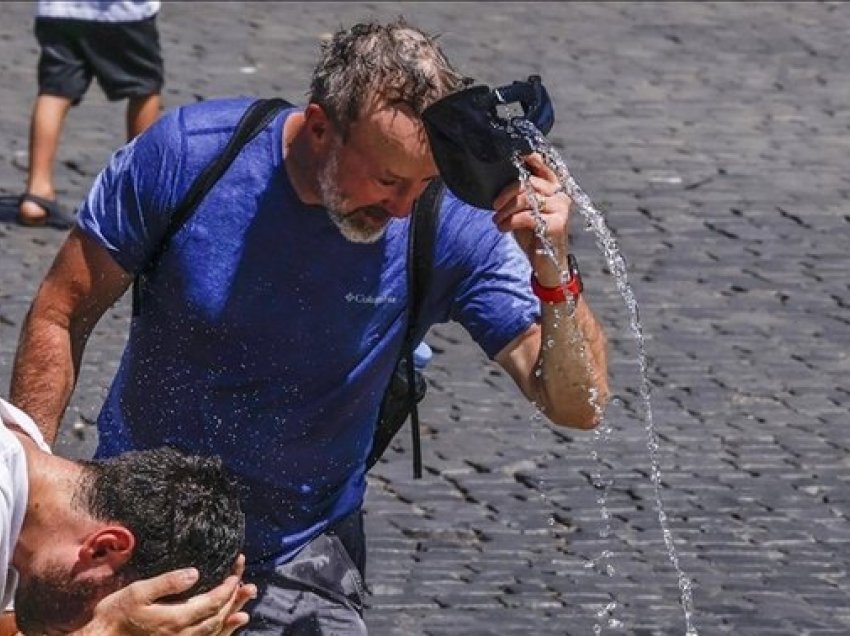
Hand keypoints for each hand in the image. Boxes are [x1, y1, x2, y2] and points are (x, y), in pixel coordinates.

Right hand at [75, 555, 256, 635]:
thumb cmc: (114, 616)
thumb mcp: (137, 592)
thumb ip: (167, 583)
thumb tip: (194, 573)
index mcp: (176, 619)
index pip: (212, 602)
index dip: (227, 587)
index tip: (236, 572)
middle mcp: (182, 635)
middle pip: (218, 617)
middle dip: (234, 599)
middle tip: (249, 585)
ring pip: (214, 632)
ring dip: (232, 617)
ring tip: (246, 606)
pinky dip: (221, 633)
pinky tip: (229, 626)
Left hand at [491, 153, 572, 285]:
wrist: (547, 264)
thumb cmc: (534, 235)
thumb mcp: (525, 211)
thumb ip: (520, 195)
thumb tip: (500, 177)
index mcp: (555, 189)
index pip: (544, 167)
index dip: (531, 159)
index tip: (515, 156)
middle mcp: (561, 195)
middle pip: (529, 183)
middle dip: (507, 192)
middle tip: (494, 205)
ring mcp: (561, 209)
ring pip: (526, 199)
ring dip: (505, 210)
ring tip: (496, 219)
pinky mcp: (557, 224)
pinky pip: (527, 216)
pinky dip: (509, 222)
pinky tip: (501, 228)